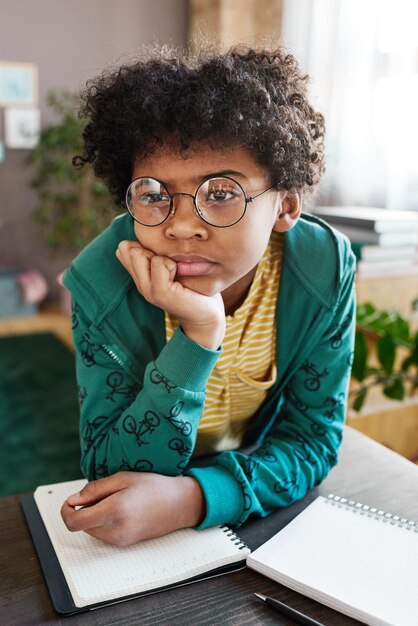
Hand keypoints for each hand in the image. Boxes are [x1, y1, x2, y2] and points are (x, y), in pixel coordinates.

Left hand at [61, 472, 205, 546]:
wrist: (179, 505)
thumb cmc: (154, 487)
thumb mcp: (123, 478)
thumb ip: (95, 489)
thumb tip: (74, 499)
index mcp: (114, 511)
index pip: (74, 521)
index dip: (66, 511)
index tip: (70, 500)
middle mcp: (115, 530)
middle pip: (81, 525)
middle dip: (83, 509)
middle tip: (101, 492)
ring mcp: (119, 540)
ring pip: (91, 530)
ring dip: (93, 515)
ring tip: (114, 499)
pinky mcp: (124, 543)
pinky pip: (102, 534)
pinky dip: (102, 522)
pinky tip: (119, 509)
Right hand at [116, 240, 224, 349]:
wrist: (206, 313)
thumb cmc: (192, 285)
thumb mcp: (170, 265)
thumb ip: (156, 254)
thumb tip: (139, 237)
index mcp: (140, 277)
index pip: (124, 249)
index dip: (143, 245)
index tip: (162, 258)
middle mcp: (140, 284)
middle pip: (129, 249)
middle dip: (151, 250)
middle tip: (170, 266)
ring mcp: (148, 290)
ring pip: (139, 254)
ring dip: (162, 257)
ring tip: (175, 272)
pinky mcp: (160, 293)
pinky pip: (158, 263)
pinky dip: (171, 264)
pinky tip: (178, 277)